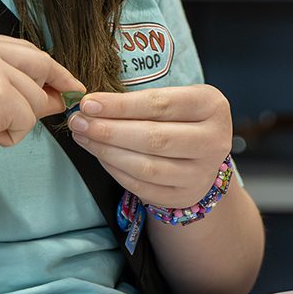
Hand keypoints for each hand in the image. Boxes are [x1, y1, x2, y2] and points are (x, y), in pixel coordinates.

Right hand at [0, 29, 84, 203]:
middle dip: (52, 87)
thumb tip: (58, 92)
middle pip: (36, 62)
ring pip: (34, 94)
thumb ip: (6, 86)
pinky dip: (12, 135)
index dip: (45, 69)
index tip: (67, 83)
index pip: (19, 48)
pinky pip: (28, 117)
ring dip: (18, 121)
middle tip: (63, 105)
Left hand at [66, 84, 232, 209]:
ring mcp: (201, 173)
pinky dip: (115, 170)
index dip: (120, 105)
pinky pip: (142, 187)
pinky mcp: (184, 195)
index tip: (88, 103)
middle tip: (79, 122)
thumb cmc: (184, 117)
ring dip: (107, 151)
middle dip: (109, 130)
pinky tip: (100, 155)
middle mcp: (213, 141)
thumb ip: (143, 100)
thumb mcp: (176, 98)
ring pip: (145, 166)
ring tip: (84, 137)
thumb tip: (92, 104)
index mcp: (212, 106)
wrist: (205, 154)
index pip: (160, 105)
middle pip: (153, 138)